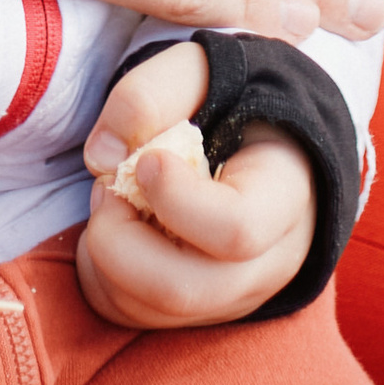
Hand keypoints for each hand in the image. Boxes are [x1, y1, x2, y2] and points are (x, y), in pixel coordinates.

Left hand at [74, 44, 314, 330]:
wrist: (260, 141)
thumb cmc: (232, 102)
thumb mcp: (202, 70)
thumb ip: (150, 93)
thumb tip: (102, 158)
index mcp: (283, 196)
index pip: (237, 230)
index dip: (176, 200)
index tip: (147, 160)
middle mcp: (266, 264)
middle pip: (183, 288)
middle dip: (121, 239)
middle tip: (109, 185)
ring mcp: (231, 297)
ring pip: (149, 309)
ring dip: (105, 252)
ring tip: (113, 197)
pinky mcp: (194, 312)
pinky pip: (129, 315)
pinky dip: (100, 274)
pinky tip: (117, 226)